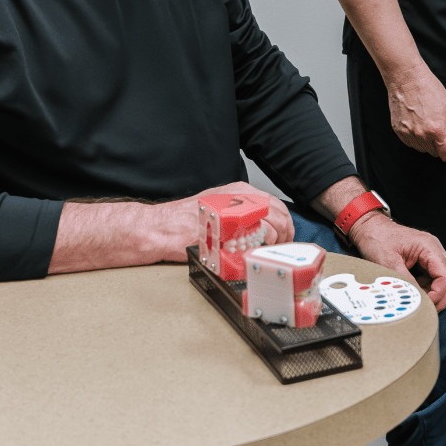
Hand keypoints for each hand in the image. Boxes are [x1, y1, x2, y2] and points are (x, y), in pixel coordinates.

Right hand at [152, 182, 293, 260]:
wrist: (161, 228)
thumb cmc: (185, 222)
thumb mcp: (219, 208)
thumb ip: (242, 213)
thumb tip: (264, 226)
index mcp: (240, 191)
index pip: (276, 204)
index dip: (285, 223)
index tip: (285, 236)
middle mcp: (240, 197)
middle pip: (279, 214)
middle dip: (284, 234)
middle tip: (279, 247)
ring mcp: (235, 211)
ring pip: (272, 225)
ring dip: (273, 241)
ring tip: (263, 251)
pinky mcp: (228, 227)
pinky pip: (255, 238)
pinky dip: (259, 248)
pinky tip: (251, 254)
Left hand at [343, 212, 445, 308]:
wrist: (370, 228)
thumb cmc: (378, 238)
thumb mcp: (388, 261)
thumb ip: (404, 280)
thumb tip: (415, 298)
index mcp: (429, 246)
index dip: (439, 293)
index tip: (427, 304)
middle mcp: (434, 250)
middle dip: (442, 296)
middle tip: (430, 309)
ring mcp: (431, 255)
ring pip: (445, 279)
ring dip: (436, 293)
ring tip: (422, 302)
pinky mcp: (425, 261)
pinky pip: (434, 278)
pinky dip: (429, 289)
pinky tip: (417, 293)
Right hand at [386, 62, 445, 161]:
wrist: (406, 78)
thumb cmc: (428, 88)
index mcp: (437, 130)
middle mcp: (422, 135)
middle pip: (435, 153)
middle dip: (443, 147)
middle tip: (445, 133)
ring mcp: (408, 134)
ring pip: (423, 149)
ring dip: (430, 144)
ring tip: (431, 126)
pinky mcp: (398, 131)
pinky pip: (411, 143)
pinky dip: (418, 139)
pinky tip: (420, 126)